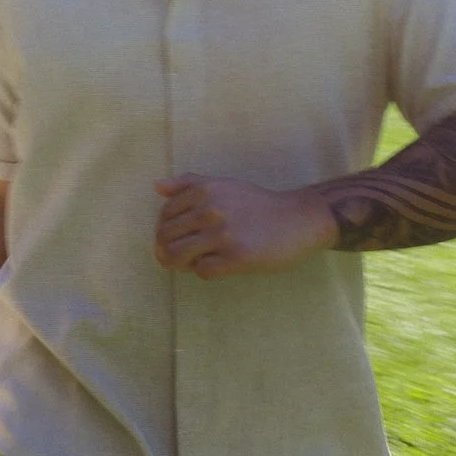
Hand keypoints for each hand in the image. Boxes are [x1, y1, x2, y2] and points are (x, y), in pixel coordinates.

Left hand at [152, 174, 329, 278]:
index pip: (165, 214)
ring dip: (178, 264)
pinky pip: (202, 271)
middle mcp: (211, 210)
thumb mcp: (224, 185)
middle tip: (180, 255)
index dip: (165, 229)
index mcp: (205, 190)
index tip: (178, 236)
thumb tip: (156, 186)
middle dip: (166, 249)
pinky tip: (216, 265)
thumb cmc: (257, 205)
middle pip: (165, 236)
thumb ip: (189, 183)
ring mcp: (223, 235)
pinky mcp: (236, 257)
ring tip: (191, 263)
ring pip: (176, 255)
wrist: (298, 220)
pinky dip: (203, 271)